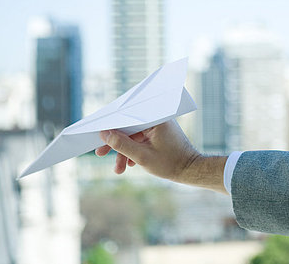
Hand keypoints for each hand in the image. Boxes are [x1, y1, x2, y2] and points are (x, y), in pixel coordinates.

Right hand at [95, 120, 227, 193]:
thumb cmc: (170, 163)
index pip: (127, 117)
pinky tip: (131, 164)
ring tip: (118, 169)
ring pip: (134, 136)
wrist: (191, 171)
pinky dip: (135, 151)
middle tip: (100, 153)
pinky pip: (141, 139)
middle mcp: (157, 118)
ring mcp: (158, 126)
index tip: (96, 135)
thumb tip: (104, 134)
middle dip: (115, 143)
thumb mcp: (141, 156)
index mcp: (155, 118)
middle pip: (128, 127)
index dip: (110, 127)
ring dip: (125, 152)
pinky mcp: (159, 134)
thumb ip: (121, 145)